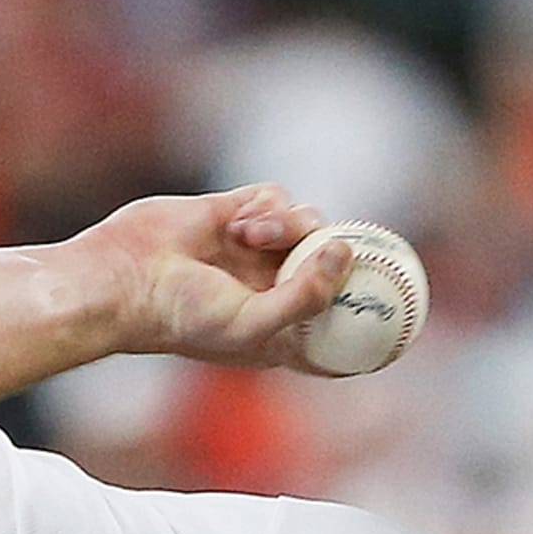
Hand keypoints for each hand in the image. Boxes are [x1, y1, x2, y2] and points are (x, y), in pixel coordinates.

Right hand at [71, 184, 354, 372]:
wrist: (126, 279)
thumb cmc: (188, 317)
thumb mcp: (258, 324)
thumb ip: (310, 294)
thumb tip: (348, 253)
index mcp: (285, 332)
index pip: (342, 335)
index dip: (373, 329)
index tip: (406, 323)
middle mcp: (278, 290)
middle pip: (337, 268)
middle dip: (342, 256)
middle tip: (350, 246)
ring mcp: (260, 252)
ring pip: (310, 224)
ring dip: (290, 225)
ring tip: (249, 237)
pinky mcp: (238, 214)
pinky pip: (277, 198)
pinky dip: (266, 207)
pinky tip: (236, 224)